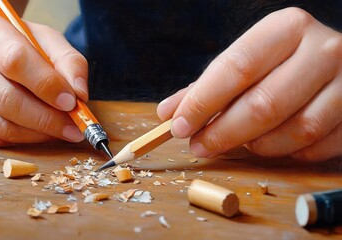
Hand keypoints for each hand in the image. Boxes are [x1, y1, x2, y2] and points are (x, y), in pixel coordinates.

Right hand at [0, 14, 87, 145]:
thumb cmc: (16, 46)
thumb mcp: (46, 41)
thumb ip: (69, 62)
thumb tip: (79, 95)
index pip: (14, 60)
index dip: (46, 85)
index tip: (72, 102)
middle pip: (6, 99)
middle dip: (48, 119)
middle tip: (74, 127)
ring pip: (0, 125)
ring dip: (39, 134)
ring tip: (62, 130)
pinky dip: (23, 140)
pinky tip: (40, 132)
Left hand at [157, 7, 341, 160]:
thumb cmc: (284, 62)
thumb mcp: (248, 62)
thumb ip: (208, 86)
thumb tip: (167, 112)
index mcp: (287, 29)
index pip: (236, 67)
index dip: (203, 101)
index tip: (178, 125)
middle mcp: (322, 50)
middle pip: (263, 104)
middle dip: (222, 133)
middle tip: (199, 145)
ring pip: (293, 132)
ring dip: (256, 146)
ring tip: (240, 142)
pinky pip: (315, 148)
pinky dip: (287, 153)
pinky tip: (273, 143)